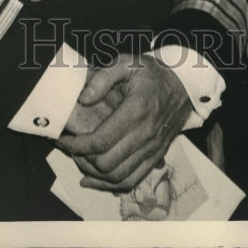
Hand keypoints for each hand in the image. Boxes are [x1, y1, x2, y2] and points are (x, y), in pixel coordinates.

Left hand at [56, 53, 191, 190]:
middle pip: (107, 163)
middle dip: (82, 159)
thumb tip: (83, 99)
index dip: (78, 144)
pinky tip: (93, 179)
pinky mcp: (156, 157)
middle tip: (69, 147)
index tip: (65, 138)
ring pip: (118, 176)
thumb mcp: (127, 62)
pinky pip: (132, 181)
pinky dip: (110, 185)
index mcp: (137, 110)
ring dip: (94, 174)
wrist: (183, 85)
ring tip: (79, 159)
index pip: (101, 140)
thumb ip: (102, 78)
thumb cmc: (151, 73)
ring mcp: (153, 149)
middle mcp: (146, 134)